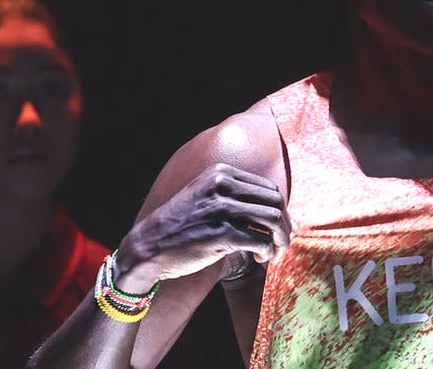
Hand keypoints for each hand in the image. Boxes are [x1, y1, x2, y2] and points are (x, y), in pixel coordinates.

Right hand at [114, 163, 290, 292]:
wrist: (147, 247)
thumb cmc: (182, 226)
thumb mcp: (206, 196)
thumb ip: (236, 196)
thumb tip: (277, 210)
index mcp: (222, 173)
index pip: (269, 188)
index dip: (280, 210)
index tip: (276, 229)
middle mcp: (223, 186)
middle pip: (277, 202)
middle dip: (285, 225)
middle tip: (280, 243)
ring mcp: (221, 209)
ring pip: (274, 220)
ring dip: (281, 240)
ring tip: (274, 253)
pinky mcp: (221, 234)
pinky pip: (261, 241)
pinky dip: (268, 252)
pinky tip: (261, 258)